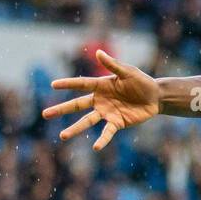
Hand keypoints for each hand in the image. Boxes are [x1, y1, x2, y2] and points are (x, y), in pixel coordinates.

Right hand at [41, 50, 160, 150]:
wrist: (155, 97)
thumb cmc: (141, 82)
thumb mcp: (128, 72)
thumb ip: (113, 65)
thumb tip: (98, 52)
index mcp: (100, 85)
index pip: (81, 84)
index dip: (67, 84)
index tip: (52, 85)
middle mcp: (100, 100)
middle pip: (77, 105)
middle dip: (61, 110)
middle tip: (45, 114)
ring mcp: (107, 112)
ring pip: (87, 121)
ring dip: (75, 128)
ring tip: (62, 136)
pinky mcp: (117, 123)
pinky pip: (108, 132)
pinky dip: (102, 139)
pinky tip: (96, 147)